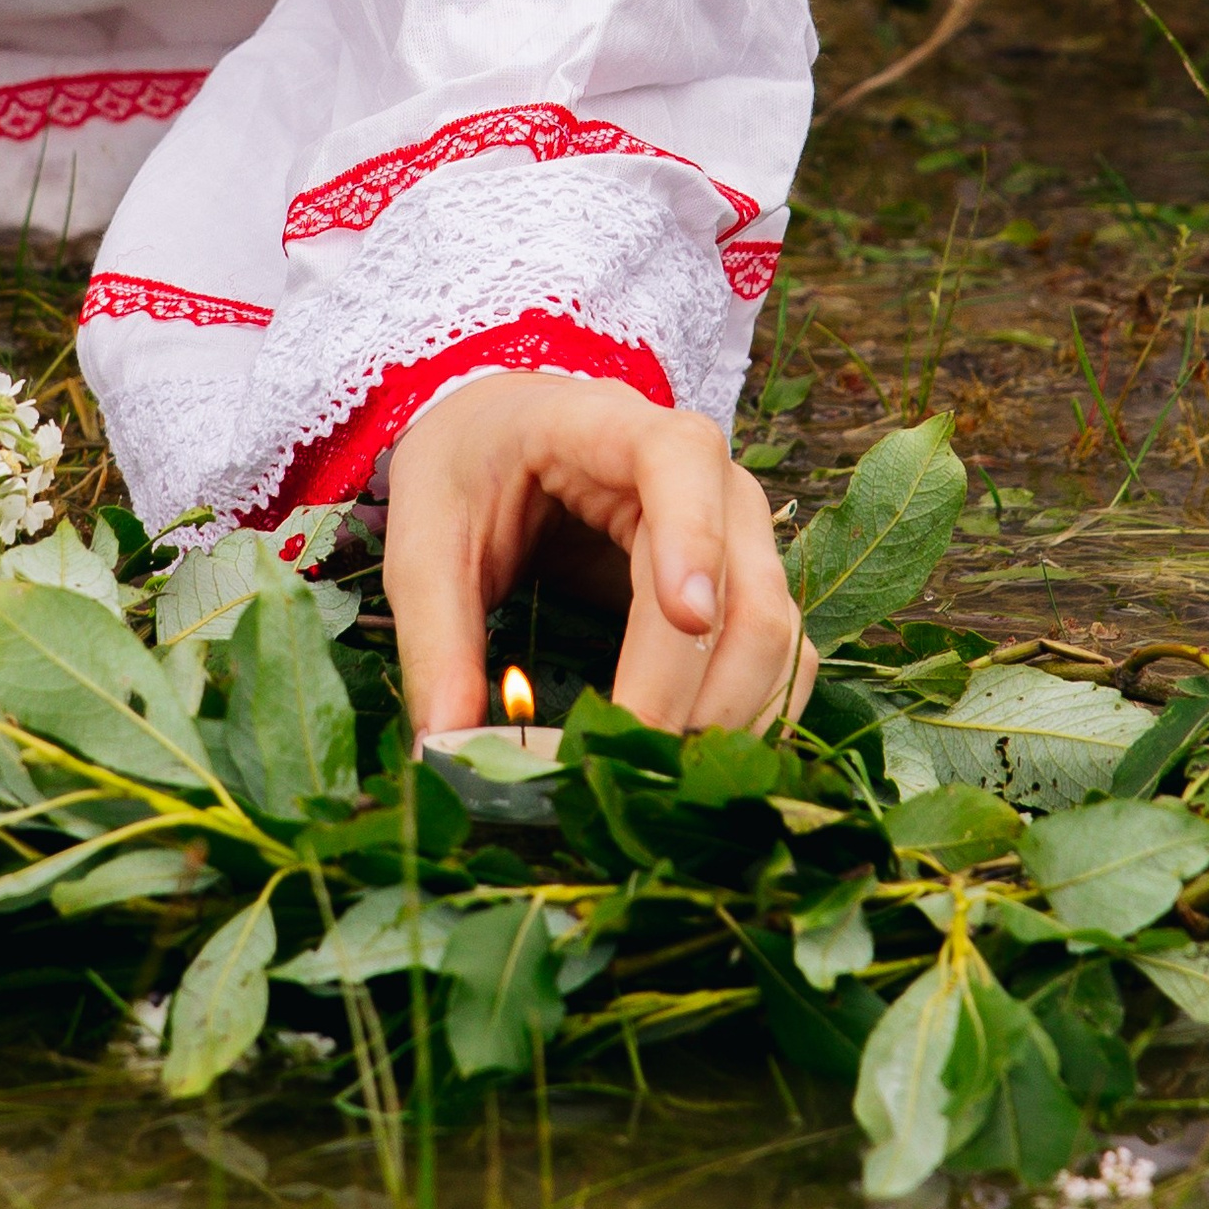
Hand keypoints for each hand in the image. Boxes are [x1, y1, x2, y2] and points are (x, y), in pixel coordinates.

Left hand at [383, 373, 816, 743]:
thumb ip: (435, 635)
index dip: (694, 535)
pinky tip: (690, 764)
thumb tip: (447, 743)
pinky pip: (783, 659)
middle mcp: (709, 479)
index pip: (681, 462)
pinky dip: (752, 718)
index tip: (685, 619)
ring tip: (652, 778)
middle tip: (625, 761)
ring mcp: (742, 536)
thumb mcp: (426, 538)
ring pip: (776, 634)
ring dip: (729, 717)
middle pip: (744, 584)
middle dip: (695, 687)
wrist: (506, 440)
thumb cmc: (471, 473)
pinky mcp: (748, 589)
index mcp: (616, 429)